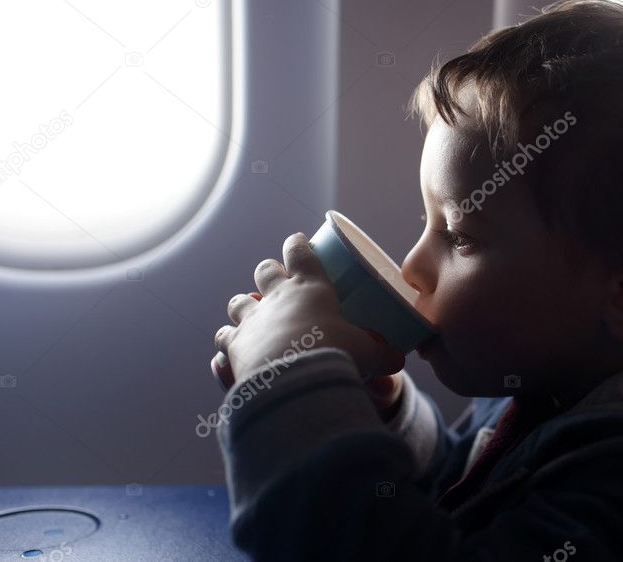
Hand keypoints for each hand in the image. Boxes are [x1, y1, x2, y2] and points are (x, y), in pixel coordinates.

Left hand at [213, 233, 405, 385]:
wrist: (294, 381)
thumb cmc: (335, 356)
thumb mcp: (367, 353)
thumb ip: (381, 354)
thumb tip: (398, 359)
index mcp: (310, 288)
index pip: (300, 253)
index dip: (298, 245)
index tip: (297, 241)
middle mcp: (277, 297)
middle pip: (265, 271)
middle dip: (269, 272)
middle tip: (276, 279)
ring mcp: (251, 319)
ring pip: (239, 301)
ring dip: (244, 305)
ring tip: (250, 313)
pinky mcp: (233, 344)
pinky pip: (223, 335)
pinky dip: (228, 339)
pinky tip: (229, 348)